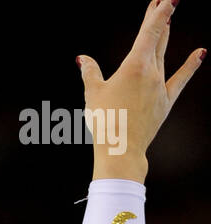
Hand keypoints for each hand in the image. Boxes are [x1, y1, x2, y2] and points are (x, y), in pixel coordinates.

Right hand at [78, 0, 204, 179]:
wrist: (121, 150)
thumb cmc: (105, 122)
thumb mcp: (93, 94)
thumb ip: (90, 72)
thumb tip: (83, 59)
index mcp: (135, 65)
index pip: (150, 30)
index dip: (158, 11)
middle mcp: (152, 72)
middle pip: (158, 38)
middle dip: (160, 19)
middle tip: (163, 2)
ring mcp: (161, 86)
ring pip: (164, 55)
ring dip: (166, 37)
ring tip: (169, 22)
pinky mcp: (165, 101)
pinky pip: (181, 79)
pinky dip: (191, 65)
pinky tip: (201, 52)